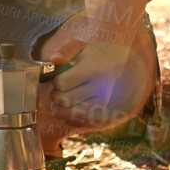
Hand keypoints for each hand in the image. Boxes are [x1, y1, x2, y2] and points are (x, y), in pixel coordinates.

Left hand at [38, 15, 150, 135]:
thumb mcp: (80, 46)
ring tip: (63, 97)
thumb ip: (64, 50)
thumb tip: (53, 59)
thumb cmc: (93, 56)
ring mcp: (102, 105)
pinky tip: (72, 105)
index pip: (62, 83)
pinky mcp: (101, 117)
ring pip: (68, 114)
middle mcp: (101, 89)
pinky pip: (76, 122)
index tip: (62, 75)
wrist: (116, 67)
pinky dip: (68, 116)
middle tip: (60, 88)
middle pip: (63, 100)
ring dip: (59, 107)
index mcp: (94, 69)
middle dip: (55, 94)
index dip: (56, 80)